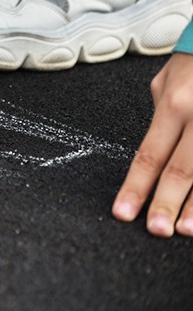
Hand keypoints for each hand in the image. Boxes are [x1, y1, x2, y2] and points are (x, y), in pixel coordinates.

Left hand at [113, 52, 192, 236]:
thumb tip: (153, 148)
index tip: (123, 212)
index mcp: (175, 105)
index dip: (135, 186)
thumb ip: (160, 114)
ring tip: (186, 231)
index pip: (150, 155)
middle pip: (181, 170)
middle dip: (166, 204)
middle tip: (155, 230)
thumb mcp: (167, 80)